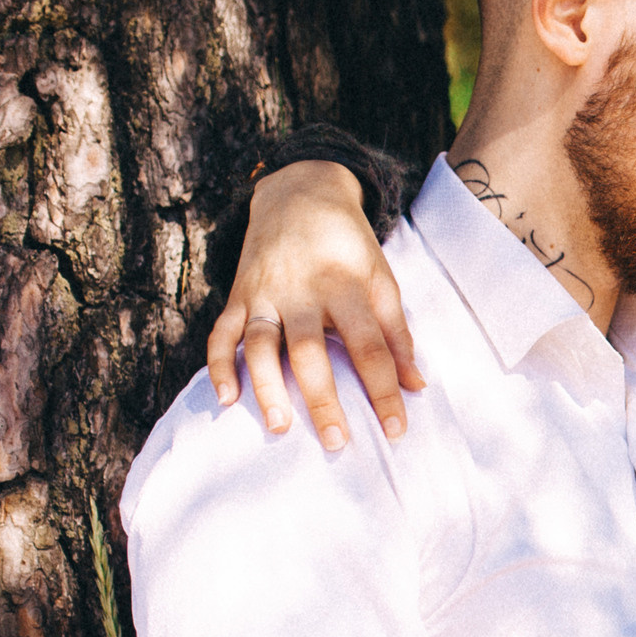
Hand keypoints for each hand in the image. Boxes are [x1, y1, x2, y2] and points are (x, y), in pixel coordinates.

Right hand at [206, 160, 419, 451]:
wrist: (300, 193)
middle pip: (310, 353)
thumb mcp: (381, 280)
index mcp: (346, 287)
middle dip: (322, 400)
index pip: (370, 348)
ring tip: (280, 427)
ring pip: (261, 345)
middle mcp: (302, 291)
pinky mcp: (238, 294)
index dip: (384, 391)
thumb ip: (397, 333)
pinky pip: (222, 332)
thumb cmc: (348, 247)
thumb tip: (416, 386)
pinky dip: (219, 365)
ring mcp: (265, 293)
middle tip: (335, 443)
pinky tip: (226, 399)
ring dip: (267, 387)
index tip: (396, 430)